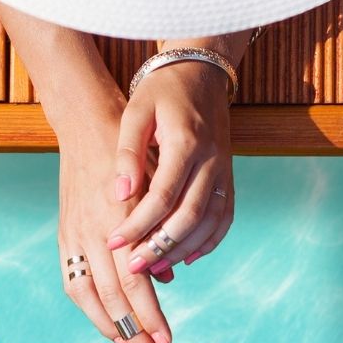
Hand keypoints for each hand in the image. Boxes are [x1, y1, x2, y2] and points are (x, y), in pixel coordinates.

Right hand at [55, 106, 171, 342]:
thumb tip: (167, 279)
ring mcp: (75, 235)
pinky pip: (73, 281)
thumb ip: (159, 236)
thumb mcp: (155, 190)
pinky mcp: (65, 234)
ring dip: (111, 327)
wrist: (89, 126)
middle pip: (114, 298)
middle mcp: (94, 235)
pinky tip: (106, 322)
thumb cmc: (133, 157)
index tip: (168, 341)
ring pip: (89, 296)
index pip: (137, 285)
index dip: (152, 317)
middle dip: (135, 332)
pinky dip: (90, 307)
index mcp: (121, 225)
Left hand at [106, 61, 236, 278]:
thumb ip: (128, 154)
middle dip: (159, 246)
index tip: (113, 243)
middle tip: (132, 268)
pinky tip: (187, 257)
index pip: (162, 195)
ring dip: (182, 248)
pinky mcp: (229, 176)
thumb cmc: (161, 92)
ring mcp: (224, 169)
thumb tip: (120, 194)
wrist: (201, 73)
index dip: (137, 224)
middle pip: (189, 215)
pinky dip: (209, 241)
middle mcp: (211, 159)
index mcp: (185, 142)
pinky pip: (225, 217)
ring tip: (155, 267)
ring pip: (210, 221)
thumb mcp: (135, 113)